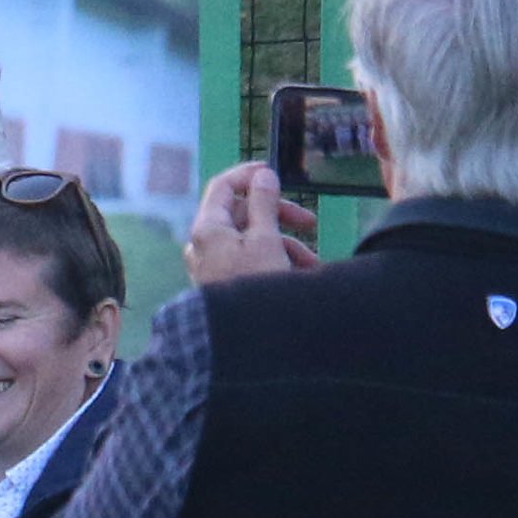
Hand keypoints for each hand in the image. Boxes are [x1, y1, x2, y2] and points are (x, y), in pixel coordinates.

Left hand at [182, 162, 319, 284]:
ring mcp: (213, 265)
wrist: (244, 344)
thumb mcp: (266, 241)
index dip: (249, 175)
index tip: (275, 173)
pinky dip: (274, 262)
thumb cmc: (254, 288)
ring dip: (285, 245)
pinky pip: (250, 262)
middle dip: (279, 216)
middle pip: (242, 214)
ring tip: (312, 264)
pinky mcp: (225, 283)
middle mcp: (204, 244)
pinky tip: (301, 276)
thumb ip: (264, 204)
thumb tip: (262, 176)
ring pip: (252, 240)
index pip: (223, 186)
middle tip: (309, 221)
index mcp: (208, 228)